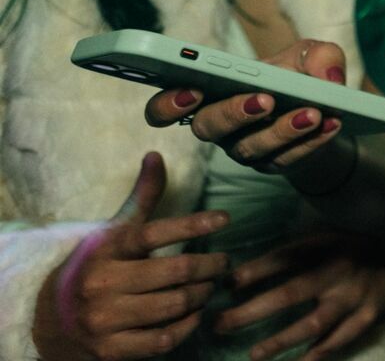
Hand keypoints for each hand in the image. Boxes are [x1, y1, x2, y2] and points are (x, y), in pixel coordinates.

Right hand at [31, 152, 229, 360]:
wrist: (49, 320)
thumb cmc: (93, 267)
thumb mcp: (113, 232)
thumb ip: (142, 198)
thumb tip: (156, 155)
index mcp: (106, 250)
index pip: (154, 233)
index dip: (193, 224)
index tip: (224, 219)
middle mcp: (102, 285)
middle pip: (175, 272)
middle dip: (210, 266)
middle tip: (223, 262)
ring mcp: (104, 320)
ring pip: (174, 305)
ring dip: (203, 294)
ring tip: (211, 285)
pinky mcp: (111, 351)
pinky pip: (164, 339)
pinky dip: (188, 325)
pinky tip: (196, 313)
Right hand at [142, 39, 350, 174]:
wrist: (328, 112)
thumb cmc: (300, 76)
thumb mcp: (311, 55)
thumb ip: (317, 56)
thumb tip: (326, 77)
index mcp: (211, 92)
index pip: (165, 106)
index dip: (167, 103)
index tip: (191, 91)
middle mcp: (220, 126)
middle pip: (207, 128)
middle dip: (233, 113)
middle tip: (264, 100)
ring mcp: (244, 149)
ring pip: (250, 147)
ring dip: (282, 130)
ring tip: (312, 113)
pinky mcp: (273, 164)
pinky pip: (286, 158)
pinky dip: (311, 141)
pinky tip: (331, 124)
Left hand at [215, 232, 384, 360]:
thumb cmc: (348, 251)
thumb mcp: (321, 242)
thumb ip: (286, 257)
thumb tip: (236, 278)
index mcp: (327, 246)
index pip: (285, 257)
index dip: (255, 270)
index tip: (226, 284)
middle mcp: (339, 270)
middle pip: (291, 292)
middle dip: (253, 311)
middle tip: (221, 325)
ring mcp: (354, 296)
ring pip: (314, 324)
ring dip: (281, 340)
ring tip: (254, 355)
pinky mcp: (368, 316)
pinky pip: (339, 340)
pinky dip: (318, 354)